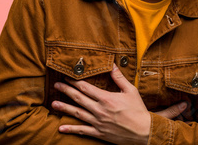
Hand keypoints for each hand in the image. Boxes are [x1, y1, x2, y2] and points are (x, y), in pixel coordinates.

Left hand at [52, 64, 186, 144]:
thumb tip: (112, 64)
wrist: (144, 131)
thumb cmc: (138, 110)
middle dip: (66, 90)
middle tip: (56, 85)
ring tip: (53, 103)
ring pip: (77, 113)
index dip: (75, 81)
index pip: (86, 87)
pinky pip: (82, 131)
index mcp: (106, 98)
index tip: (67, 76)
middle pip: (79, 98)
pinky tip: (61, 128)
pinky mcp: (99, 133)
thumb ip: (119, 78)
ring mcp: (98, 122)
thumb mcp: (131, 90)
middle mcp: (100, 110)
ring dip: (64, 108)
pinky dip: (71, 129)